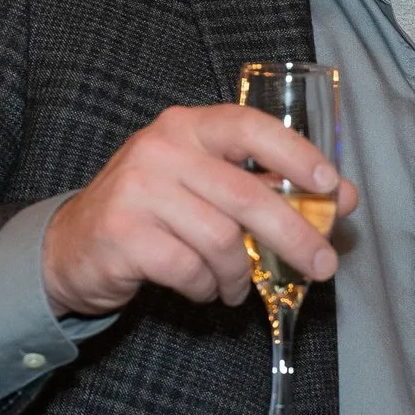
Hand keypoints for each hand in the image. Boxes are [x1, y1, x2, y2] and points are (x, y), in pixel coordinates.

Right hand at [42, 104, 357, 318]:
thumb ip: (269, 185)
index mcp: (188, 127)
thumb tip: (343, 197)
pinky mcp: (123, 233)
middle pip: (247, 196)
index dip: (297, 154)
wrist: (72, 246)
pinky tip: (201, 288)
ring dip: (238, 274)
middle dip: (295, 236)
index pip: (251, 127)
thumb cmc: (154, 213)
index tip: (332, 186)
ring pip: (221, 240)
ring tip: (235, 287)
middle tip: (323, 267)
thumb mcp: (206, 186)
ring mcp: (138, 190)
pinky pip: (189, 269)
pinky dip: (205, 287)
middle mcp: (161, 149)